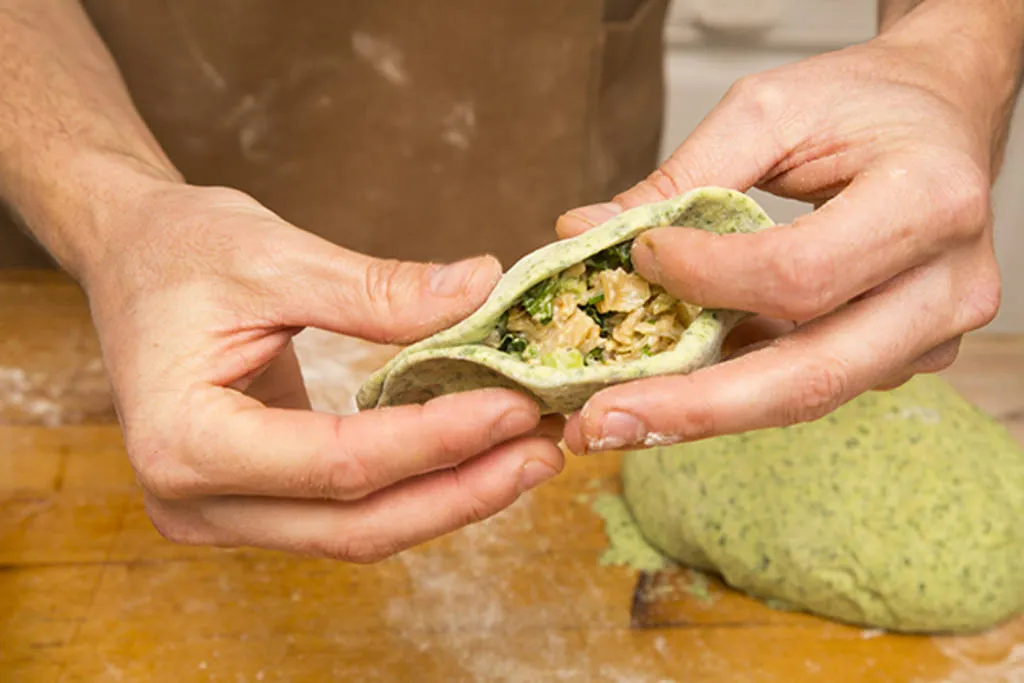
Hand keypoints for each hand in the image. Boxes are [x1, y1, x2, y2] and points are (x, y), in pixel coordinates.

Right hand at [83, 181, 563, 560]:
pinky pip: (347, 512)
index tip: (515, 406)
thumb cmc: (180, 249)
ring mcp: (221, 511)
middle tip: (543, 449)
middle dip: (461, 490)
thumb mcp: (275, 255)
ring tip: (528, 455)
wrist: (130, 255)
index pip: (337, 462)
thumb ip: (377, 289)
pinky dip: (415, 487)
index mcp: (184, 440)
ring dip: (449, 496)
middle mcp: (194, 499)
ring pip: (358, 531)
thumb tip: (481, 290)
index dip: (436, 440)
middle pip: (355, 525)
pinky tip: (474, 455)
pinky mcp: (251, 502)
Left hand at [557, 33, 1008, 452]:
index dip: (706, 276)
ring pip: (805, 394)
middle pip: (812, 376)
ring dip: (701, 411)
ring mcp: (930, 335)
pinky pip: (807, 381)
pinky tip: (668, 387)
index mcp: (929, 202)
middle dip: (694, 408)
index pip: (799, 273)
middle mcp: (945, 288)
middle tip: (600, 422)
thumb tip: (583, 230)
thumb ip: (684, 176)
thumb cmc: (863, 103)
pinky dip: (732, 387)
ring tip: (612, 418)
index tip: (638, 255)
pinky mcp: (901, 356)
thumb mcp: (771, 109)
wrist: (939, 115)